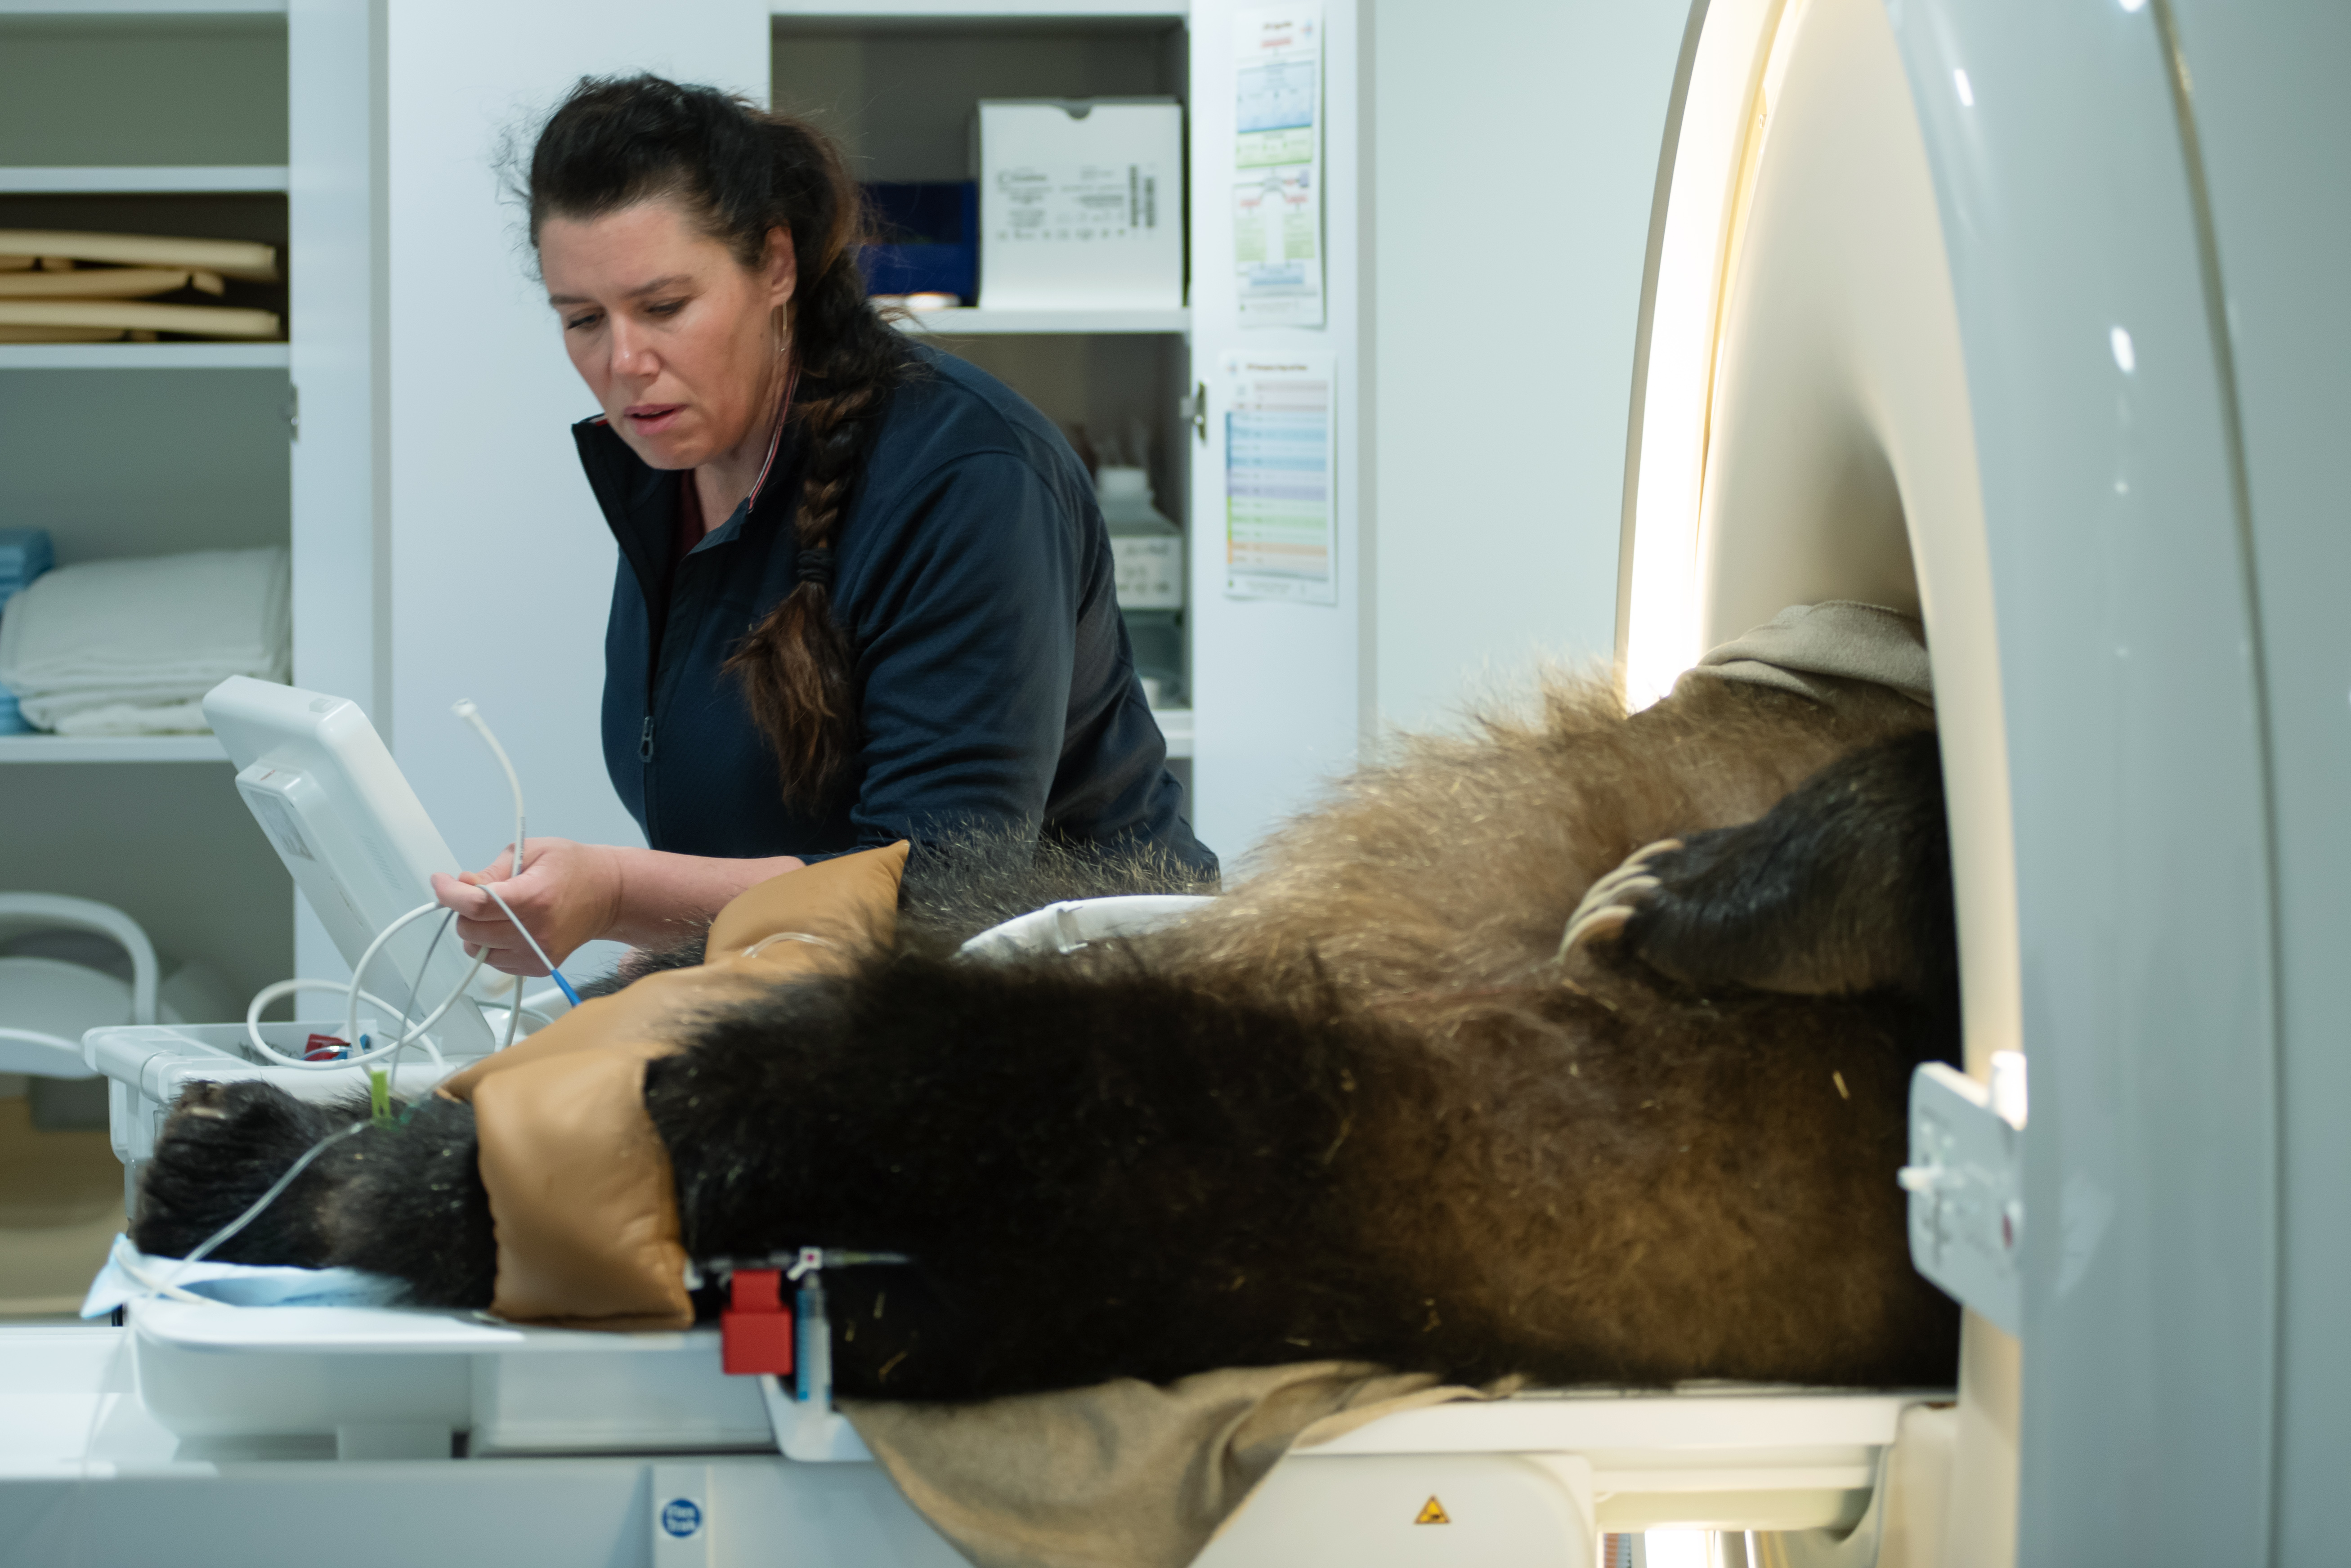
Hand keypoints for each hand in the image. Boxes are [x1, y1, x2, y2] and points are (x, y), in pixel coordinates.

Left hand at [430, 837, 623, 976]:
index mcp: (533, 897)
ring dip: (476, 930)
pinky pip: (494, 962)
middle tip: (477, 894)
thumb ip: (493, 869)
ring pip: (477, 950)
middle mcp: (535, 931)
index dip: (449, 893)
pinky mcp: (538, 967)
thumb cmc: (573, 868)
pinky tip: (509, 928)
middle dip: (464, 910)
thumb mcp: (532, 851)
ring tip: (496, 913)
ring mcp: (537, 953)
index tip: (441, 882)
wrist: (610, 896)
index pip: (476, 904)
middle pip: (470, 930)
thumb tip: (461, 885)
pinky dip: (491, 945)